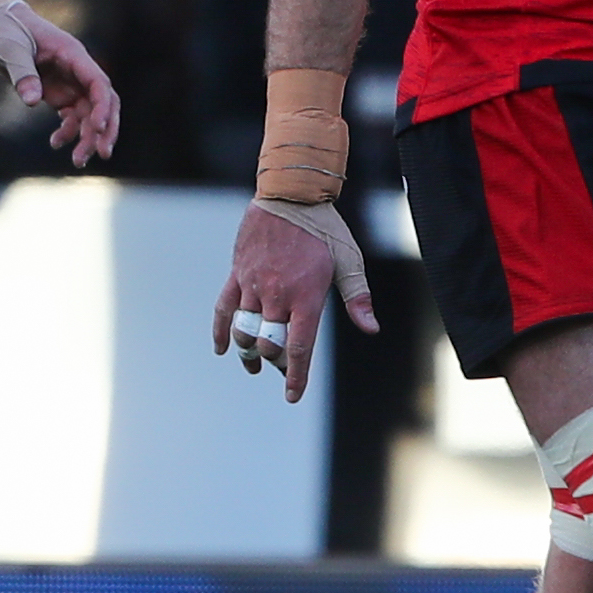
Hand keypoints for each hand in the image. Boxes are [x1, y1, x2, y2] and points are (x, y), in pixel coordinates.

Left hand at [0, 0, 122, 167]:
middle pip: (103, 102)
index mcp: (72, 54)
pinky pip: (72, 116)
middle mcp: (77, 69)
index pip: (99, 83)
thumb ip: (22, 73)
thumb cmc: (3, 28)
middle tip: (101, 154)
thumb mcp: (9, 49)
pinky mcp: (57, 91)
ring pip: (90, 113)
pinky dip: (68, 132)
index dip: (102, 108)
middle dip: (105, 128)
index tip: (96, 129)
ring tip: (77, 160)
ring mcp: (69, 81)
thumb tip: (33, 102)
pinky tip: (56, 143)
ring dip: (87, 137)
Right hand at [212, 196, 370, 404]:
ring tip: (254, 366)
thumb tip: (371, 329)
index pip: (299, 348)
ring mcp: (253, 285)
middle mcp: (277, 295)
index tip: (292, 396)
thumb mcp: (349, 261)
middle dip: (276, 364)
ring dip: (249, 354)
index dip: (296, 377)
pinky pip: (224, 308)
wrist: (290, 195)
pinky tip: (222, 348)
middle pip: (270, 345)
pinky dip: (221, 331)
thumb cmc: (324, 229)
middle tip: (282, 368)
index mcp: (306, 296)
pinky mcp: (237, 274)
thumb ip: (358, 298)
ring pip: (245, 332)